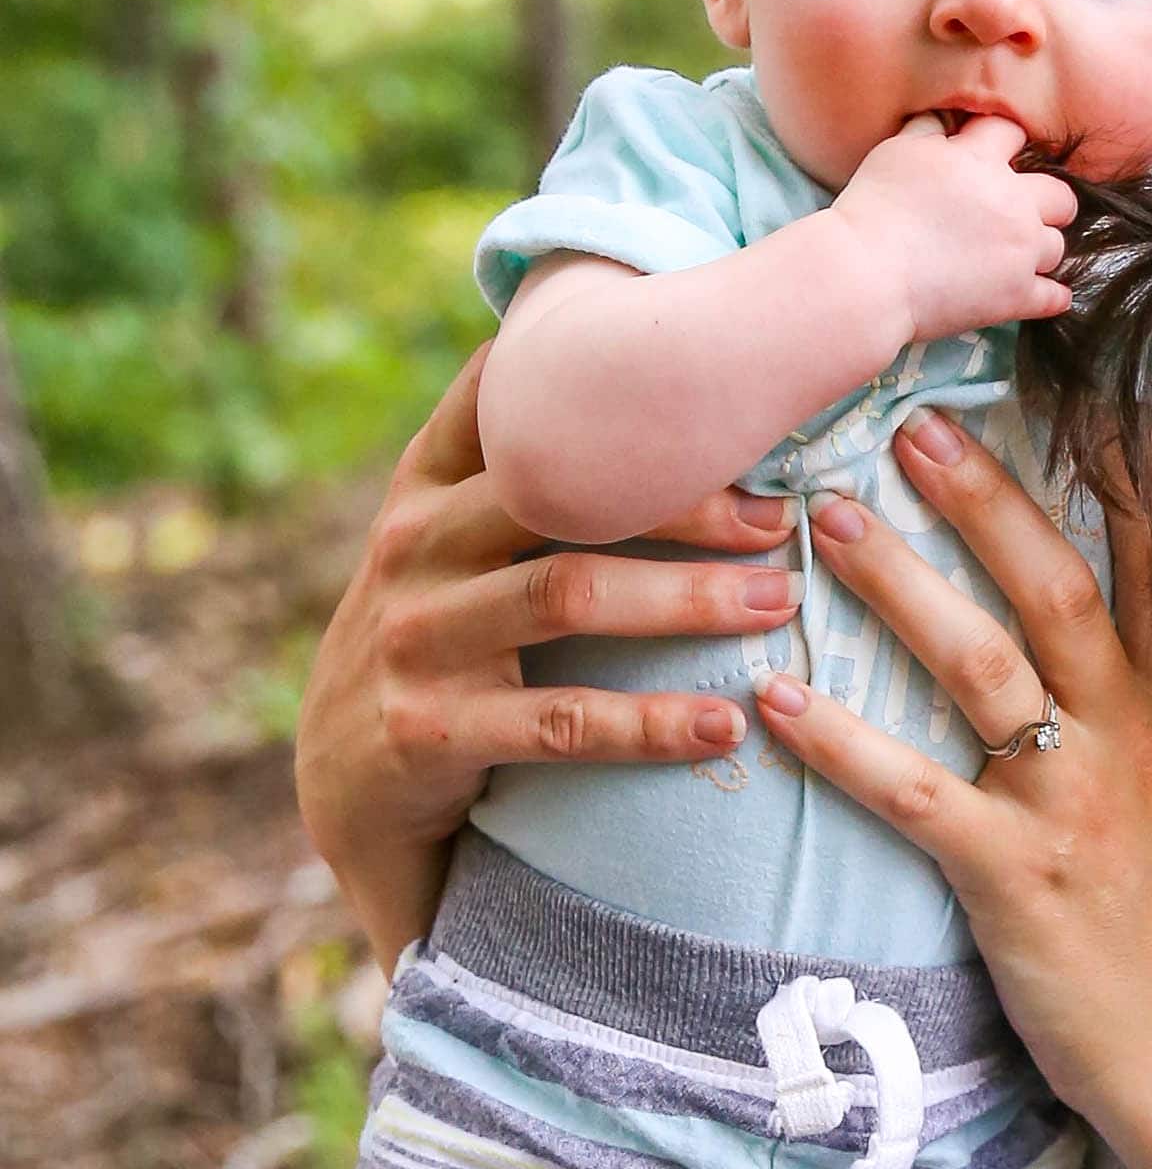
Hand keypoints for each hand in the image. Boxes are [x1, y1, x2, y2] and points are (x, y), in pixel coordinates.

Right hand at [296, 348, 802, 962]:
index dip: (616, 387)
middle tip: (785, 517)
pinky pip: (561, 722)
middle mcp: (412, 544)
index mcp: (427, 485)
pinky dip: (651, 725)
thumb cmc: (441, 640)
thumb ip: (524, 475)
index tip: (726, 392)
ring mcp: (416, 635)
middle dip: (686, 498)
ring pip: (568, 595)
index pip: (512, 402)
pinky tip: (726, 725)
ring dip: (688, 598)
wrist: (349, 781)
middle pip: (564, 494)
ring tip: (777, 602)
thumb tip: (659, 387)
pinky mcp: (429, 728)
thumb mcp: (452, 543)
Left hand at [751, 411, 1151, 1146]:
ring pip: (984, 666)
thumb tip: (1081, 653)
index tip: (1083, 379)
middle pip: (1058, 586)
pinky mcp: (1015, 881)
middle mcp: (1129, 740)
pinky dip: (838, 745)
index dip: (1125, 469)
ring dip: (898, 586)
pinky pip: (914, 795)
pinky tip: (774, 701)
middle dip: (983, 498)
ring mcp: (1073, 806)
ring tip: (820, 523)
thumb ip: (1139, 716)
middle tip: (907, 420)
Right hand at [831, 112, 1076, 349]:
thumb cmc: (873, 209)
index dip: (1005, 143)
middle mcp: (1012, 202)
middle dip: (1046, 202)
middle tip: (1022, 213)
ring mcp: (1020, 251)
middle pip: (1060, 196)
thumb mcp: (895, 152)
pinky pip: (1055, 297)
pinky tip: (1038, 293)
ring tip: (1015, 257)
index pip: (1013, 132)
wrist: (867, 274)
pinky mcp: (1017, 295)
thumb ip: (927, 130)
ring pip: (1057, 246)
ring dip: (1039, 250)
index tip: (995, 158)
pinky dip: (1049, 296)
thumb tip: (945, 121)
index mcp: (981, 161)